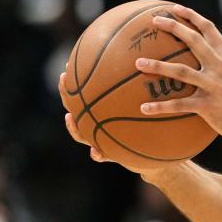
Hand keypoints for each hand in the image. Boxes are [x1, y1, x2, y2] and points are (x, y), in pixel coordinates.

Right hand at [59, 74, 180, 176]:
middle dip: (68, 94)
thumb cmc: (155, 131)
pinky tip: (96, 152)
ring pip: (81, 132)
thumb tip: (151, 67)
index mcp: (108, 111)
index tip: (71, 64)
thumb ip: (149, 94)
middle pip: (78, 107)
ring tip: (69, 117)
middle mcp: (101, 123)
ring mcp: (103, 139)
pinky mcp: (112, 155)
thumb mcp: (154, 109)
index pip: (88, 93)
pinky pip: (101, 155)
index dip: (78, 80)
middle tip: (64, 79)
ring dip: (73, 126)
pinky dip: (97, 154)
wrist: (158, 157)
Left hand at [134, 5, 221, 148]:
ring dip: (157, 66)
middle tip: (153, 20)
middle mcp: (221, 68)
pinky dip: (160, 107)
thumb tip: (212, 53)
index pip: (209, 29)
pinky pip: (179, 105)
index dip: (191, 16)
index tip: (174, 8)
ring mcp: (215, 86)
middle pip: (194, 41)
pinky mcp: (208, 106)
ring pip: (181, 71)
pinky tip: (144, 108)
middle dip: (173, 27)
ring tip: (138, 63)